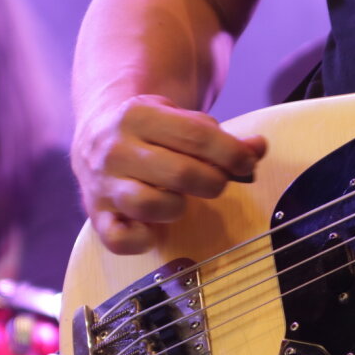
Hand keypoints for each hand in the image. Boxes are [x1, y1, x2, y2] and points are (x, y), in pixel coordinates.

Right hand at [71, 94, 265, 254]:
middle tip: (218, 182)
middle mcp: (116, 149)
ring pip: (148, 204)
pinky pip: (118, 239)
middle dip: (213, 182)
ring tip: (180, 200)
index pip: (196, 135)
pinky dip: (141, 240)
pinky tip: (153, 229)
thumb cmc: (150, 133)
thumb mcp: (179, 120)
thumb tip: (257, 148)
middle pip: (180, 173)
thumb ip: (219, 136)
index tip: (247, 163)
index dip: (231, 153)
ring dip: (177, 207)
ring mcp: (103, 185)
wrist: (96, 138)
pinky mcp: (96, 215)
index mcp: (138, 115)